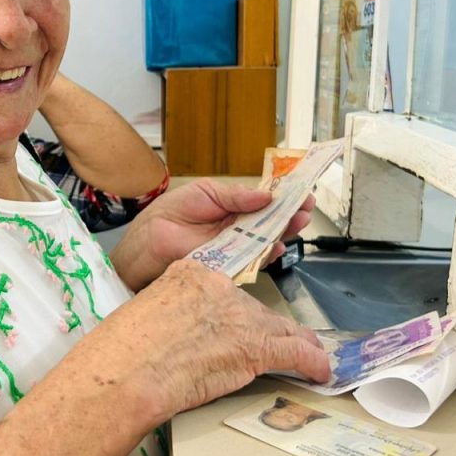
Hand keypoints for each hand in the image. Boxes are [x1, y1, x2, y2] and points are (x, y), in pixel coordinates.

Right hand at [89, 260, 329, 422]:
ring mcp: (243, 316)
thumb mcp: (143, 311)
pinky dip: (311, 362)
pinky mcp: (258, 346)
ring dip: (294, 342)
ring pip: (280, 327)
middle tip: (257, 346)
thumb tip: (177, 331)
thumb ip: (168, 311)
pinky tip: (319, 370)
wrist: (131, 370)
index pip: (221, 288)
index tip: (230, 321)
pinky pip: (295, 352)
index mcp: (190, 272)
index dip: (229, 310)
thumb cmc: (125, 350)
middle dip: (257, 329)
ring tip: (308, 353)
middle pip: (252, 308)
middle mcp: (221, 287)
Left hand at [110, 178, 314, 291]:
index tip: (302, 192)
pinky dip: (268, 253)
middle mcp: (238, 227)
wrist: (149, 238)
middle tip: (306, 208)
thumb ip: (236, 195)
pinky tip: (277, 245)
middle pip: (272, 222)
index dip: (285, 197)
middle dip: (292, 215)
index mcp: (233, 206)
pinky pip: (254, 260)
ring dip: (285, 232)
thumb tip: (265, 194)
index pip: (266, 201)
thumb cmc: (172, 212)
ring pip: (267, 240)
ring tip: (298, 222)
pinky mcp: (230, 264)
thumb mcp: (206, 191)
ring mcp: (235, 246)